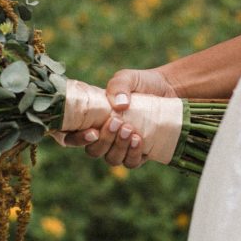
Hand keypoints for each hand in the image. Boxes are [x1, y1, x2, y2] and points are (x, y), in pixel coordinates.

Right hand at [63, 68, 178, 168]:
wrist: (167, 89)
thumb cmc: (140, 83)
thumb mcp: (127, 78)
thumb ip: (118, 85)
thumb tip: (120, 105)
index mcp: (91, 120)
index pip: (72, 137)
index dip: (77, 140)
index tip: (92, 132)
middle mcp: (103, 137)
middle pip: (93, 151)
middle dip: (104, 140)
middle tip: (117, 122)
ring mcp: (121, 147)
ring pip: (112, 159)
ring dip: (119, 147)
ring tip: (130, 129)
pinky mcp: (139, 153)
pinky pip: (132, 162)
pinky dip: (133, 154)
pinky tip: (138, 139)